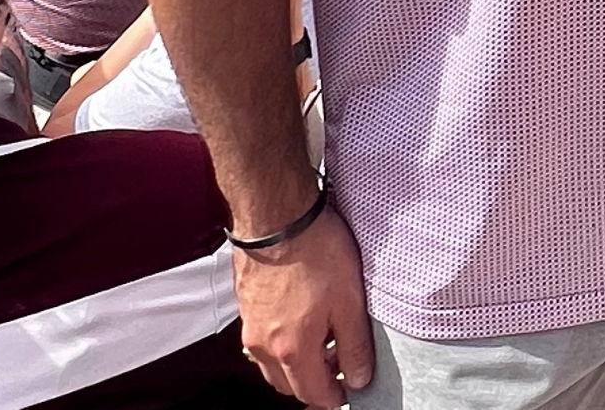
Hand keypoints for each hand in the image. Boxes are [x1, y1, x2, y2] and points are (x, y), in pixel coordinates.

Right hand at [232, 204, 374, 406]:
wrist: (277, 213)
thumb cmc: (316, 250)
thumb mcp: (350, 299)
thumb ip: (355, 344)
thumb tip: (359, 378)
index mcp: (291, 349)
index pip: (311, 393)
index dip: (333, 398)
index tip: (348, 392)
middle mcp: (264, 344)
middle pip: (287, 384)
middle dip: (313, 383)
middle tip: (339, 365)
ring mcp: (250, 324)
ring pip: (271, 363)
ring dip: (295, 363)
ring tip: (324, 339)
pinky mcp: (246, 304)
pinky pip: (262, 338)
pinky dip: (281, 342)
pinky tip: (301, 317)